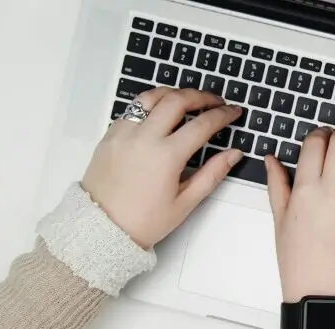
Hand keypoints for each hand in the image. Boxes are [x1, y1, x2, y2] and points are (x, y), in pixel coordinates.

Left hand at [82, 88, 243, 247]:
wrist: (101, 228)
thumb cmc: (143, 221)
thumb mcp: (185, 202)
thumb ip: (212, 174)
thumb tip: (233, 154)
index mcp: (166, 156)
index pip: (202, 124)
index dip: (223, 115)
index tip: (233, 112)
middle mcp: (143, 138)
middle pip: (177, 100)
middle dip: (201, 96)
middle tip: (215, 101)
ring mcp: (123, 133)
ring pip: (151, 97)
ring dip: (173, 93)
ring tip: (187, 99)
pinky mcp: (110, 135)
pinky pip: (132, 109)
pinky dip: (150, 105)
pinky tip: (160, 114)